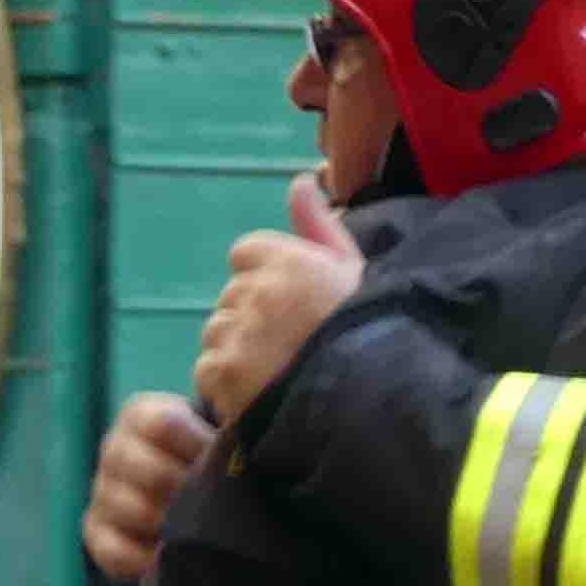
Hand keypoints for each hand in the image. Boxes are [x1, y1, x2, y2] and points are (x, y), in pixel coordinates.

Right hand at [82, 394, 217, 585]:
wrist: (191, 497)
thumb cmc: (215, 457)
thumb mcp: (222, 433)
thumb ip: (231, 430)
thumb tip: (245, 438)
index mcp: (143, 416)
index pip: (164, 425)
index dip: (202, 447)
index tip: (230, 463)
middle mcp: (116, 449)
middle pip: (151, 473)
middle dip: (192, 493)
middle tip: (222, 505)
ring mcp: (103, 491)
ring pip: (134, 511)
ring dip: (174, 527)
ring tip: (203, 533)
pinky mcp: (96, 530)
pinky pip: (114, 550)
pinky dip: (145, 561)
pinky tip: (172, 560)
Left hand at [193, 174, 363, 426]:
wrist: (378, 405)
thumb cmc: (378, 338)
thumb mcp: (359, 275)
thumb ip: (322, 228)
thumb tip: (301, 180)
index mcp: (291, 262)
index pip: (247, 253)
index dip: (268, 281)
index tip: (296, 309)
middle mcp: (259, 291)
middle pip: (232, 297)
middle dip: (252, 318)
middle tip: (292, 349)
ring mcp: (238, 334)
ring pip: (216, 333)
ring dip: (237, 351)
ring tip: (279, 375)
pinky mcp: (223, 374)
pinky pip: (207, 371)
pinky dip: (227, 385)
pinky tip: (264, 395)